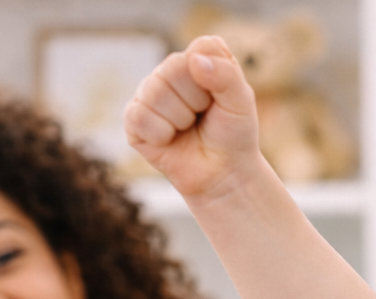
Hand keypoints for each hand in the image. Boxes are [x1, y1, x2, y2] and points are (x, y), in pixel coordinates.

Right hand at [125, 36, 262, 199]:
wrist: (223, 174)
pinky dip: (161, 134)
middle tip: (203, 116)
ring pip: (155, 91)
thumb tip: (193, 61)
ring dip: (180, 119)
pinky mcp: (133, 120)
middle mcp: (169, 71)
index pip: (201, 48)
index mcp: (197, 58)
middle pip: (174, 67)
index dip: (216, 78)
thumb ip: (226, 75)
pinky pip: (139, 116)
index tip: (222, 99)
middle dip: (196, 101)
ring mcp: (148, 94)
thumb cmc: (233, 135)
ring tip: (188, 128)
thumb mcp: (241, 102)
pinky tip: (170, 140)